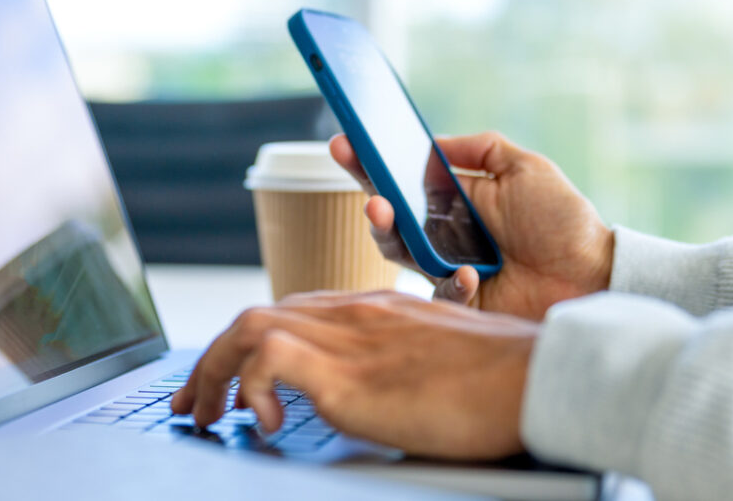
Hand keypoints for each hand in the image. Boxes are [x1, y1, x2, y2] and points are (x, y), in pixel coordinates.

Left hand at [170, 290, 537, 459]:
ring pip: (249, 327)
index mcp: (374, 310)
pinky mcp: (349, 374)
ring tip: (206, 415)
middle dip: (212, 359)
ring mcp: (348, 338)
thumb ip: (402, 367)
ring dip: (213, 372)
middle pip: (259, 315)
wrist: (538, 378)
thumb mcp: (440, 362)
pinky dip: (249, 386)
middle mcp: (354, 315)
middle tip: (194, 402)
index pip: (292, 310)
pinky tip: (265, 423)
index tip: (230, 379)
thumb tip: (383, 396)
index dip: (250, 344)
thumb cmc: (504, 380)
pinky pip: (268, 358)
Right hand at [330, 132, 612, 319]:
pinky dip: (451, 283)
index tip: (346, 143)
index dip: (371, 163)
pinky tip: (470, 274)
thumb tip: (435, 141)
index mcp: (454, 201)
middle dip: (371, 200)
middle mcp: (443, 235)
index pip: (402, 179)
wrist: (594, 275)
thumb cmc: (563, 222)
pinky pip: (438, 294)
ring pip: (398, 255)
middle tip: (369, 191)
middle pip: (390, 218)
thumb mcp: (526, 168)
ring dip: (389, 234)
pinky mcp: (459, 305)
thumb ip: (481, 149)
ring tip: (388, 214)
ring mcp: (446, 270)